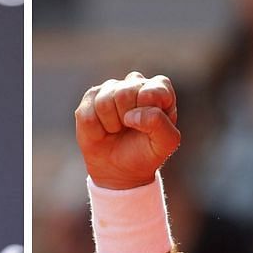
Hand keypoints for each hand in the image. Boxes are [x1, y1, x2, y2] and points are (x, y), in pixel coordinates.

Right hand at [75, 72, 179, 188]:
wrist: (121, 168)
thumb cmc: (146, 151)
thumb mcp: (165, 143)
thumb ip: (160, 124)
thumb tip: (132, 115)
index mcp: (159, 89)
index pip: (154, 89)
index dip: (148, 111)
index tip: (149, 126)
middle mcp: (135, 83)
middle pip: (125, 94)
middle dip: (127, 120)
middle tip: (130, 129)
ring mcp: (110, 88)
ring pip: (104, 103)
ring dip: (111, 125)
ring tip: (117, 130)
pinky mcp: (90, 98)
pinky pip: (87, 114)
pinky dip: (96, 131)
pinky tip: (103, 131)